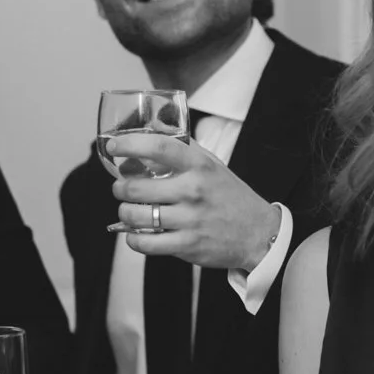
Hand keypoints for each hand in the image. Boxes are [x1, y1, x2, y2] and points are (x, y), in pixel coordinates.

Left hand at [107, 132, 281, 269]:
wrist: (258, 233)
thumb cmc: (230, 195)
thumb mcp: (213, 165)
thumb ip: (184, 149)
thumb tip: (153, 128)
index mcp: (200, 166)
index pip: (159, 148)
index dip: (130, 145)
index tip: (114, 146)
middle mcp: (194, 191)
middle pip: (137, 188)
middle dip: (120, 188)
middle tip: (121, 188)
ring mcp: (190, 220)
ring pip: (136, 216)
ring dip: (125, 212)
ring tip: (129, 210)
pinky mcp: (187, 245)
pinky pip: (145, 244)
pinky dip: (132, 238)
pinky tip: (136, 233)